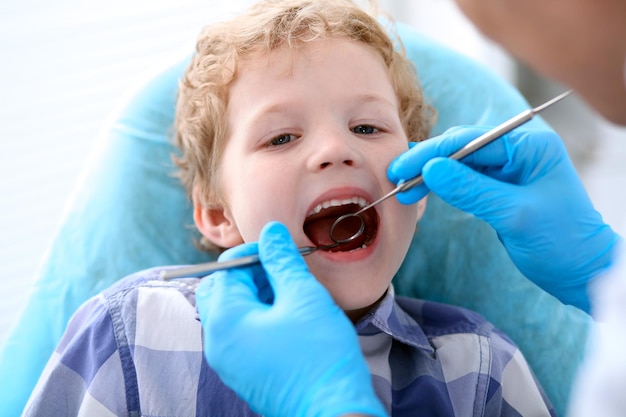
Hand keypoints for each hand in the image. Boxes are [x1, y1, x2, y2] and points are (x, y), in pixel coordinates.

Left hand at [196, 221, 386, 416]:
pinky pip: (242, 333)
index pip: (226, 268)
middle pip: (222, 289)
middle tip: (284, 272)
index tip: (282, 248)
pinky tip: (291, 316)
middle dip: (252, 273)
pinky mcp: (244, 372)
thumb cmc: (319, 355)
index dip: (255, 251)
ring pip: (233, 311)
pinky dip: (261, 316)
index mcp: (225, 320)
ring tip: (293, 293)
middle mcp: (217, 342)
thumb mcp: (303, 297)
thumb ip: (282, 260)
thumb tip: (270, 232)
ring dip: (259, 294)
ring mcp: (229, 361)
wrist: (333, 413)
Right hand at [388, 126, 620, 312]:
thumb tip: (430, 169)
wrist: (583, 272)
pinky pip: (465, 182)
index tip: (403, 167)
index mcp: (529, 147)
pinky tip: (424, 192)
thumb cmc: (561, 242)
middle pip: (461, 148)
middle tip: (396, 178)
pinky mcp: (499, 190)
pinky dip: (443, 188)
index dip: (432, 153)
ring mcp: (508, 171)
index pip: (470, 140)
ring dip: (431, 176)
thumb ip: (472, 189)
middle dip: (427, 162)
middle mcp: (518, 152)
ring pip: (459, 165)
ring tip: (405, 189)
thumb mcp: (514, 214)